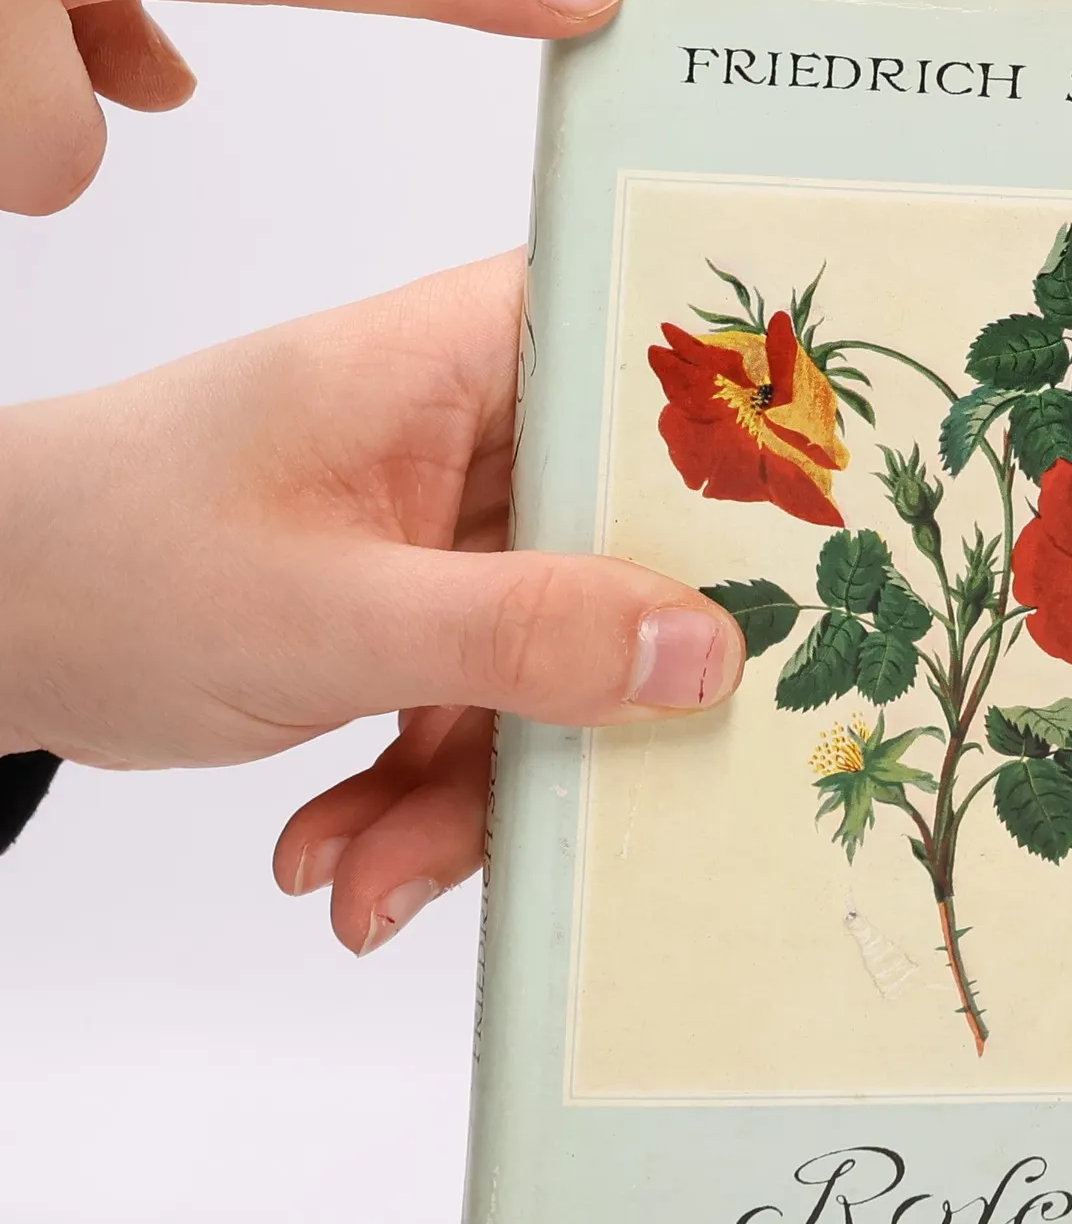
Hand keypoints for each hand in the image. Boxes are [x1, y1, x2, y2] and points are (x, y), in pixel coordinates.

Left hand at [0, 256, 745, 951]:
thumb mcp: (327, 615)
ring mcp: (445, 535)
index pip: (649, 351)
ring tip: (377, 872)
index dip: (747, 442)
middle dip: (592, 692)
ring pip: (554, 652)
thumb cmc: (102, 561)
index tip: (816, 552)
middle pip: (627, 540)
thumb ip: (523, 632)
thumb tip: (704, 650)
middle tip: (603, 784)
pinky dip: (420, 798)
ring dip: (477, 788)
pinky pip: (481, 708)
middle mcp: (467, 436)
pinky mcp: (416, 618)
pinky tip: (342, 856)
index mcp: (450, 365)